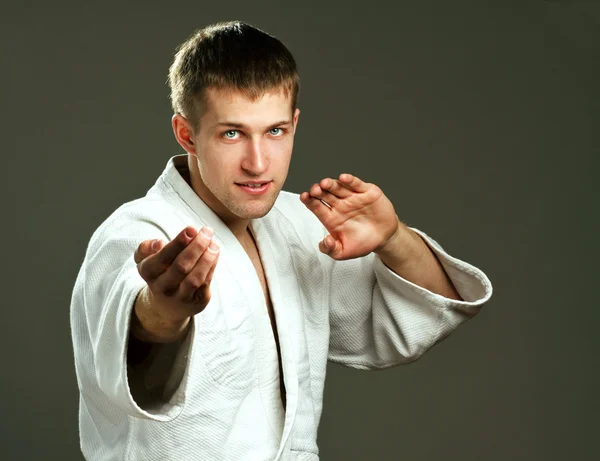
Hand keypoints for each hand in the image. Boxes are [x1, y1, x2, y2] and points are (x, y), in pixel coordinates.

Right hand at [131, 226, 219, 341]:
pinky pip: (205, 283)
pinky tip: (215, 252)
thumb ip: (146, 248)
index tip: (192, 229)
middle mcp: (162, 287)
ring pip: (194, 279)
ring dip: (207, 258)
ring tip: (214, 243)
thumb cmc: (160, 273)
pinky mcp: (197, 302)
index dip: (177, 244)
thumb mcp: (147, 260)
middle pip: (180, 267)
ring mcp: (180, 297)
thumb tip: (159, 243)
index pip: (161, 258)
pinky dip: (212, 266)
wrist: (167, 306)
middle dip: (196, 247)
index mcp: (148, 273)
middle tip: (207, 231)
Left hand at [300, 174, 399, 259]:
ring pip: (338, 187)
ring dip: (331, 184)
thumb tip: (325, 241)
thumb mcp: (343, 252)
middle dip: (318, 190)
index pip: (316, 206)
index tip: (304, 197)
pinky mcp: (366, 192)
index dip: (309, 200)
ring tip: (325, 183)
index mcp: (330, 217)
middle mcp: (339, 204)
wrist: (385, 238)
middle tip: (314, 190)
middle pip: (325, 194)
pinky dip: (350, 180)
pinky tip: (343, 178)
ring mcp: (352, 197)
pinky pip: (356, 184)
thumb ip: (331, 249)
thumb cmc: (362, 243)